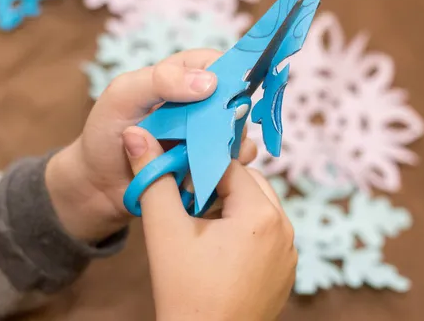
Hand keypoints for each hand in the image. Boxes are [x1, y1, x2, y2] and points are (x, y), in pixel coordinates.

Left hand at [44, 49, 257, 241]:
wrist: (98, 185)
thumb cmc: (105, 133)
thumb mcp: (122, 95)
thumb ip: (160, 81)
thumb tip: (209, 83)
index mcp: (179, 76)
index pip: (217, 63)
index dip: (228, 75)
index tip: (227, 96)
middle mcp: (198, 104)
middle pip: (235, 100)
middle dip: (230, 117)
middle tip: (214, 134)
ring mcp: (205, 136)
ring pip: (238, 134)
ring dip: (227, 146)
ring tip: (202, 158)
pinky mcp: (208, 165)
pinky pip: (232, 164)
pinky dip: (226, 170)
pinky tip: (206, 175)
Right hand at [123, 127, 296, 320]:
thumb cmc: (184, 289)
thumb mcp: (164, 229)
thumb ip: (152, 176)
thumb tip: (134, 134)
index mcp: (261, 213)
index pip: (230, 166)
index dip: (200, 167)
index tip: (178, 178)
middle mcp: (286, 229)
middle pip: (249, 184)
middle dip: (218, 187)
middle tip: (188, 204)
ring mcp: (289, 253)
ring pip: (258, 208)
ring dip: (232, 208)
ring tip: (201, 227)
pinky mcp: (286, 272)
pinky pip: (267, 235)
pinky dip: (245, 232)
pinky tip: (218, 251)